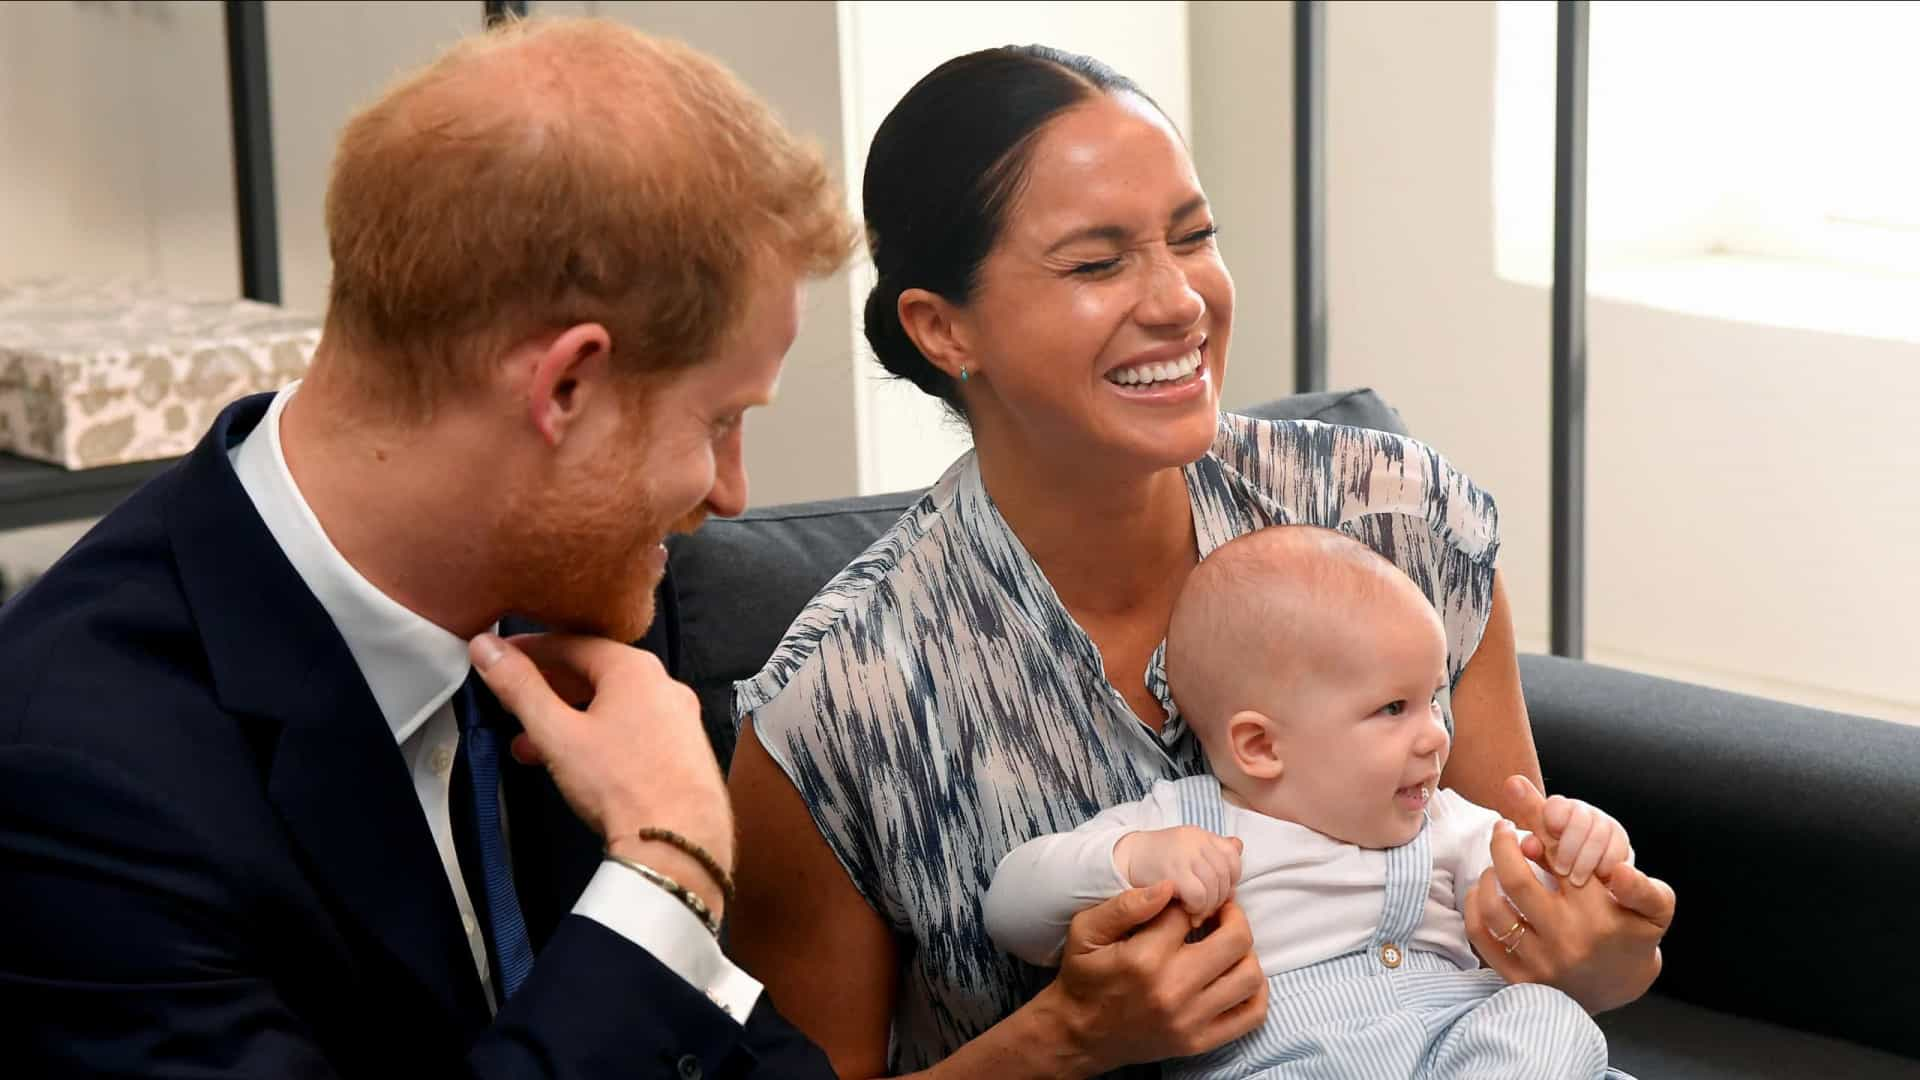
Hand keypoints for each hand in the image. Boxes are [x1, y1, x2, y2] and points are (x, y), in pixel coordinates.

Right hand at [469, 632, 732, 913]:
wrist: (678, 842)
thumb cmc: (618, 783)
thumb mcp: (557, 732)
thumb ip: (519, 687)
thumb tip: (487, 647)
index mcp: (635, 668)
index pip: (572, 643)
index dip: (529, 650)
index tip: (499, 657)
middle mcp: (664, 685)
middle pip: (593, 674)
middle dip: (546, 690)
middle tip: (510, 702)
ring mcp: (679, 718)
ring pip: (611, 706)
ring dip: (567, 720)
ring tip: (529, 745)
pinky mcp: (684, 751)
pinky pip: (632, 730)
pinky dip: (596, 737)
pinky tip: (571, 765)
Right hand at [1040, 885, 1267, 1073]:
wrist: (1079, 1034)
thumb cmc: (1084, 977)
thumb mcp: (1086, 930)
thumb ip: (1126, 905)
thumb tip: (1169, 885)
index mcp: (1145, 957)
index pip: (1190, 911)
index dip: (1191, 898)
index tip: (1186, 900)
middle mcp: (1173, 988)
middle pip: (1236, 940)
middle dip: (1232, 916)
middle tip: (1220, 911)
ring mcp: (1190, 1019)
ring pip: (1249, 976)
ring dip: (1246, 952)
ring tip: (1227, 943)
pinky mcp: (1199, 1041)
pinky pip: (1251, 1016)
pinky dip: (1256, 992)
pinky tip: (1237, 975)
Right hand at [1114, 827, 1242, 926]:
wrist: (1121, 859)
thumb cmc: (1157, 861)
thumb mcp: (1187, 848)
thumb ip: (1213, 849)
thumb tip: (1239, 846)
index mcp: (1201, 834)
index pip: (1233, 856)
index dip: (1230, 879)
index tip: (1218, 894)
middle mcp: (1195, 840)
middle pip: (1225, 875)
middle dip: (1219, 898)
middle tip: (1206, 911)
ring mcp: (1184, 854)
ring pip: (1214, 887)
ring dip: (1208, 907)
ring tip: (1196, 914)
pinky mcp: (1172, 872)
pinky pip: (1199, 895)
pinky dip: (1196, 908)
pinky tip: (1186, 912)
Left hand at [1463, 777, 1675, 1012]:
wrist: (1620, 989)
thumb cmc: (1634, 937)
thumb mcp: (1656, 909)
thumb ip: (1643, 885)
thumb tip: (1618, 870)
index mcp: (1597, 916)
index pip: (1559, 861)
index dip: (1540, 834)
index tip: (1530, 825)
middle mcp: (1565, 939)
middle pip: (1516, 881)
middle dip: (1502, 845)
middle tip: (1502, 828)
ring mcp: (1539, 961)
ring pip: (1493, 908)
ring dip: (1487, 876)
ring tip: (1496, 863)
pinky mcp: (1519, 978)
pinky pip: (1481, 936)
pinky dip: (1475, 906)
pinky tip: (1485, 891)